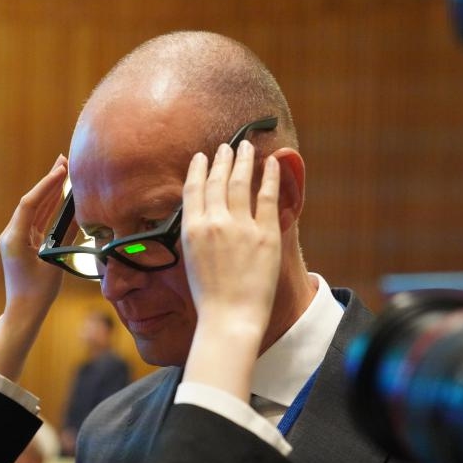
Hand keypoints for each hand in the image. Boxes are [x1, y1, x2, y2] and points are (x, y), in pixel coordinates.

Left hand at [0, 156, 67, 379]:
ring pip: (35, 209)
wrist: (23, 311)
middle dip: (49, 181)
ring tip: (64, 172)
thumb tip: (77, 212)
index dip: (47, 185)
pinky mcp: (23, 244)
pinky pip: (37, 221)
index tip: (62, 170)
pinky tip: (61, 196)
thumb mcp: (54, 261)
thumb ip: (63, 236)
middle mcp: (11, 234)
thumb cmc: (38, 292)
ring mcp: (16, 238)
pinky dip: (49, 208)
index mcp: (14, 237)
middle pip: (32, 202)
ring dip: (50, 192)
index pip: (31, 203)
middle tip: (63, 160)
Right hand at [180, 141, 281, 398]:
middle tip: (227, 146)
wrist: (229, 317)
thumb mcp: (190, 260)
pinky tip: (272, 162)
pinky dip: (270, 176)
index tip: (202, 157)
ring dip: (244, 160)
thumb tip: (200, 215)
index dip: (198, 169)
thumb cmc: (209, 296)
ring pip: (241, 181)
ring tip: (246, 147)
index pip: (194, 189)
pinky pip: (268, 196)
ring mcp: (240, 226)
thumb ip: (195, 234)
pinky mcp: (265, 233)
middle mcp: (214, 222)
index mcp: (191, 229)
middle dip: (222, 159)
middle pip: (218, 180)